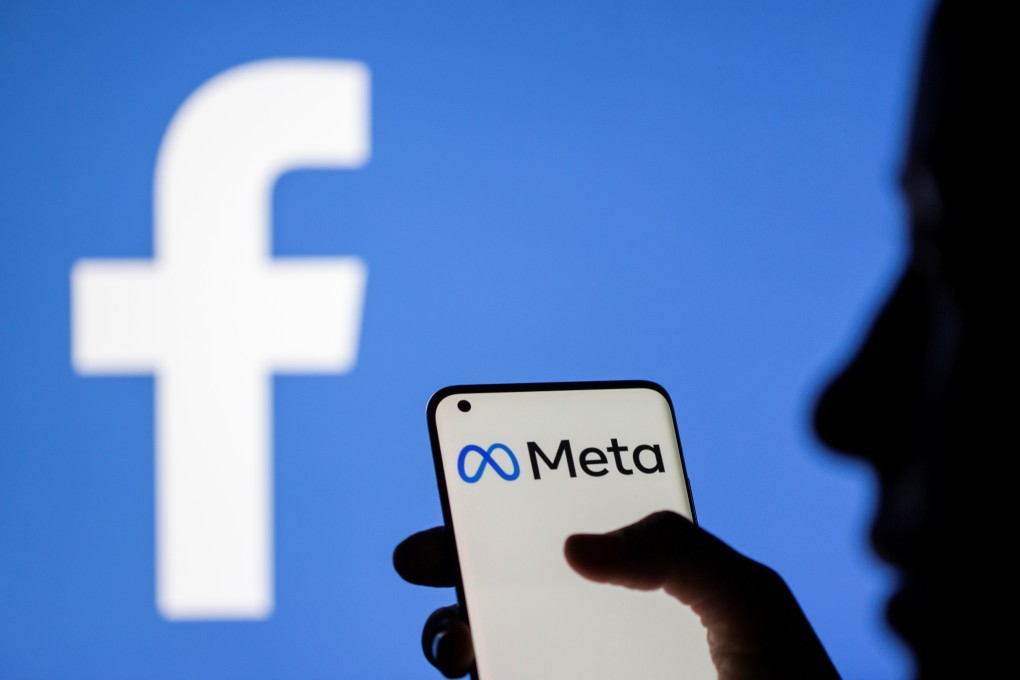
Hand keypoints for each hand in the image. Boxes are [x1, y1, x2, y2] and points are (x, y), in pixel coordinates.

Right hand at [393, 511, 838, 678]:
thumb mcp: (747, 597)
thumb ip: (677, 549)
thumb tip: (576, 547)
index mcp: (654, 582)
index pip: (577, 529)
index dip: (521, 504)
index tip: (476, 487)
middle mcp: (613, 626)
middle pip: (521, 584)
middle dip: (464, 562)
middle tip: (422, 555)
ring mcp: (590, 671)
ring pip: (501, 644)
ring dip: (457, 628)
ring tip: (453, 629)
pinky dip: (477, 672)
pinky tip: (474, 666)